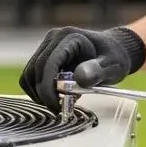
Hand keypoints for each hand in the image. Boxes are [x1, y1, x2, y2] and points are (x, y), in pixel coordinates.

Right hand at [18, 25, 145, 112]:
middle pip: (35, 70)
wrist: (115, 49)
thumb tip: (79, 77)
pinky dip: (40, 89)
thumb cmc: (114, 57)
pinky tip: (58, 95)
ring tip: (61, 101)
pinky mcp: (45, 55)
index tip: (57, 106)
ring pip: (30, 74)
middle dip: (44, 93)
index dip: (48, 88)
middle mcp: (53, 38)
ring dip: (40, 92)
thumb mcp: (111, 66)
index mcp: (69, 37)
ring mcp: (47, 45)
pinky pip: (33, 76)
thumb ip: (96, 71)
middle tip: (59, 109)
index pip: (48, 64)